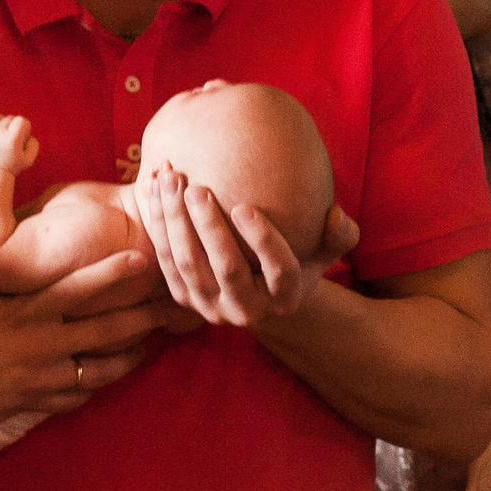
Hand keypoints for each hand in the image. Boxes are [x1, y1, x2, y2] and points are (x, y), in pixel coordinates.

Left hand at [0, 113, 38, 172]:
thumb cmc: (12, 166)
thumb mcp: (29, 159)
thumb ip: (33, 142)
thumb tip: (25, 129)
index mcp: (12, 140)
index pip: (22, 120)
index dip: (25, 129)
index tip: (22, 139)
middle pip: (11, 118)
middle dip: (13, 127)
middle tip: (11, 141)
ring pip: (0, 117)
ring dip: (3, 125)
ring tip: (2, 138)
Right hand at [0, 251, 177, 437]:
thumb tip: (0, 227)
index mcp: (22, 312)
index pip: (76, 289)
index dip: (111, 274)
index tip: (140, 258)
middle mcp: (40, 345)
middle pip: (105, 331)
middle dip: (143, 318)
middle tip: (172, 307)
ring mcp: (42, 378)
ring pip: (102, 369)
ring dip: (131, 355)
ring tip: (151, 342)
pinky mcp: (38, 402)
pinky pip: (80, 395)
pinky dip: (98, 383)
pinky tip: (112, 371)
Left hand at [135, 169, 358, 327]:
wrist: (256, 291)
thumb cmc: (295, 258)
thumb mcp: (322, 252)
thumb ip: (339, 236)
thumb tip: (336, 215)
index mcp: (286, 298)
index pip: (279, 271)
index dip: (263, 240)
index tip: (244, 207)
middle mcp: (247, 310)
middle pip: (226, 268)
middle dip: (208, 226)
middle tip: (195, 188)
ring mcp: (211, 307)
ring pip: (189, 264)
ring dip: (175, 221)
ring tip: (170, 181)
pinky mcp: (183, 299)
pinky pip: (166, 260)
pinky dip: (157, 225)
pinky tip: (152, 188)